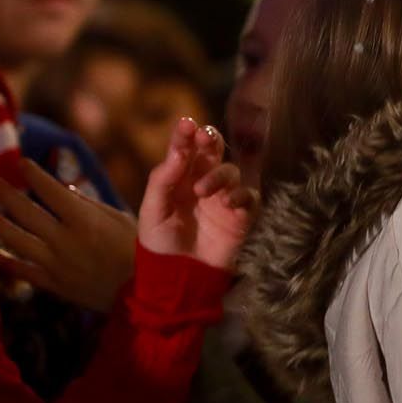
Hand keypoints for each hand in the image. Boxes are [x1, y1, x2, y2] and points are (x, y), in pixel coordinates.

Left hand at [0, 160, 137, 312]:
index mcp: (85, 221)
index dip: (35, 175)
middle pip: (28, 213)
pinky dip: (7, 263)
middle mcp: (66, 241)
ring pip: (19, 242)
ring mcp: (57, 265)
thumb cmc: (137, 250)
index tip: (20, 162)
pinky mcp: (55, 285)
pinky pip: (25, 272)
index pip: (52, 191)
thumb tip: (63, 190)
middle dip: (6, 194)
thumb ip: (88, 204)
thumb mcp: (119, 219)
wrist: (143, 294)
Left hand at [138, 117, 257, 271]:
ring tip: (201, 191)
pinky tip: (227, 203)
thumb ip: (163, 179)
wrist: (178, 278)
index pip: (185, 148)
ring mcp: (223, 197)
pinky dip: (240, 195)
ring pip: (230, 171)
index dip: (186, 134)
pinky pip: (248, 196)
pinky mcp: (241, 215)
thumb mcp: (152, 210)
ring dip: (218, 174)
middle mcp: (203, 181)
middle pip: (213, 150)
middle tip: (203, 137)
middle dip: (210, 139)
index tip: (186, 124)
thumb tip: (180, 151)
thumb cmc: (161, 243)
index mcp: (179, 177)